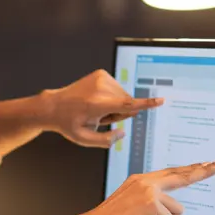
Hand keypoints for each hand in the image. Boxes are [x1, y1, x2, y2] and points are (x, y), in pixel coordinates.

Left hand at [39, 70, 162, 147]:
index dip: (145, 104)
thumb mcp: (85, 139)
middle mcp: (99, 89)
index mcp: (96, 105)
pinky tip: (96, 100)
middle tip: (99, 118)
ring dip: (115, 105)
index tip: (161, 101)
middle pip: (127, 103)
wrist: (54, 105)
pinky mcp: (101, 73)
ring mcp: (101, 78)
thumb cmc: (69, 124)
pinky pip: (118, 89)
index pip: (126, 105)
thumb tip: (122, 132)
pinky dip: (111, 96)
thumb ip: (106, 140)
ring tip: (95, 109)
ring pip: (123, 96)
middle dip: (119, 113)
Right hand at [82, 160, 214, 214]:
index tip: (209, 163)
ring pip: (176, 211)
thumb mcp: (131, 206)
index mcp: (141, 180)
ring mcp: (149, 190)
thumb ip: (149, 202)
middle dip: (205, 171)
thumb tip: (169, 212)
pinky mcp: (152, 203)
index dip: (191, 169)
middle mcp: (146, 181)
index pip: (172, 173)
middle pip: (183, 175)